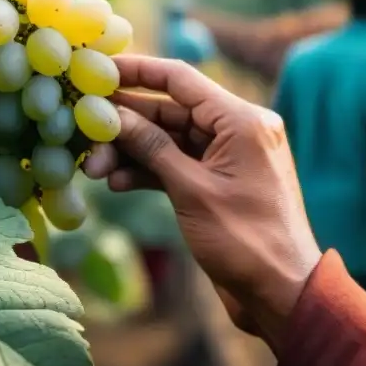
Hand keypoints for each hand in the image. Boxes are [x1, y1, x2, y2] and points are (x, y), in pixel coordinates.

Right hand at [83, 56, 321, 352]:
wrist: (282, 295)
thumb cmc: (245, 241)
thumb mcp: (191, 190)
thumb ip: (151, 148)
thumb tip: (113, 114)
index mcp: (242, 120)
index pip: (180, 80)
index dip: (136, 71)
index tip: (98, 70)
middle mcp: (238, 130)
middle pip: (170, 111)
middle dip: (126, 124)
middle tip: (84, 131)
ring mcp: (228, 157)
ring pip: (169, 140)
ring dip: (131, 152)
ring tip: (93, 169)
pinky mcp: (218, 182)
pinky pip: (177, 164)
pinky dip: (148, 171)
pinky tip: (117, 182)